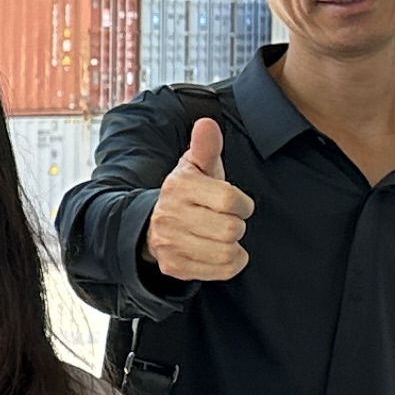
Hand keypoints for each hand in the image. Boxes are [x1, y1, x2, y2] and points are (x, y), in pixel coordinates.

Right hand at [145, 115, 252, 286]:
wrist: (153, 227)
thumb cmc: (189, 194)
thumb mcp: (196, 168)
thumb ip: (206, 147)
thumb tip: (207, 123)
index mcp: (179, 186)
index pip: (229, 201)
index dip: (242, 204)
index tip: (234, 203)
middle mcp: (169, 215)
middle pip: (231, 229)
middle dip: (236, 226)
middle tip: (225, 221)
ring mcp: (169, 244)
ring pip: (227, 252)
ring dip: (234, 246)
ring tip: (222, 237)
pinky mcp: (174, 266)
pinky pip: (220, 271)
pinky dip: (229, 264)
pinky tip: (218, 252)